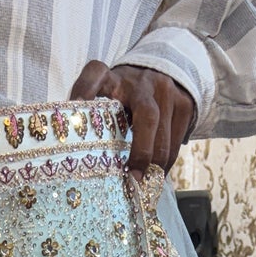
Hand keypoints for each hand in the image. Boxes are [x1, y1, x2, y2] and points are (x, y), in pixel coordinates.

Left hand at [70, 62, 196, 175]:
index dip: (85, 89)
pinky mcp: (184, 103)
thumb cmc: (123, 95)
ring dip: (155, 165)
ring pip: (164, 134)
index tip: (76, 105)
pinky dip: (166, 163)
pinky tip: (156, 176)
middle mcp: (139, 81)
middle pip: (146, 115)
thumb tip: (72, 154)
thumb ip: (91, 117)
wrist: (162, 69)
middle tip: (133, 178)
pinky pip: (176, 140)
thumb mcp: (105, 95)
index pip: (94, 75)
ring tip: (144, 187)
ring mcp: (164, 90)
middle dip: (141, 151)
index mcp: (111, 77)